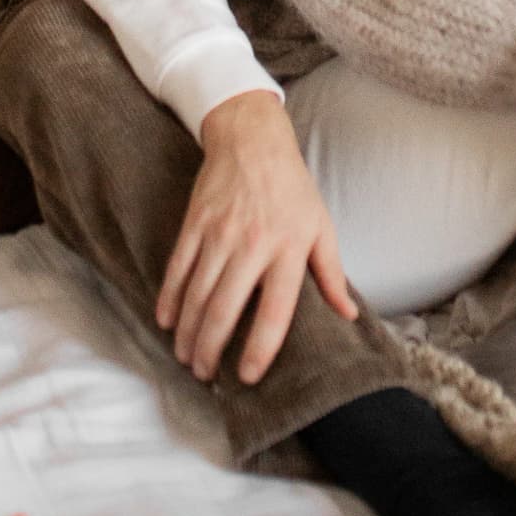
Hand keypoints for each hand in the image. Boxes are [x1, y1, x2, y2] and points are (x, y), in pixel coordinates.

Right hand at [156, 90, 356, 386]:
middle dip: (211, 349)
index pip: (274, 311)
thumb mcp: (321, 226)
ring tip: (187, 359)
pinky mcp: (194, 223)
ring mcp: (218, 234)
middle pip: (225, 309)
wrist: (252, 139)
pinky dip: (170, 298)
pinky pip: (178, 268)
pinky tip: (167, 322)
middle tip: (205, 376)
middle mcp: (251, 245)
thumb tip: (348, 314)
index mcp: (288, 250)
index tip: (248, 376)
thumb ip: (332, 273)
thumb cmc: (292, 187)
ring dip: (189, 332)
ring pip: (197, 294)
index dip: (260, 349)